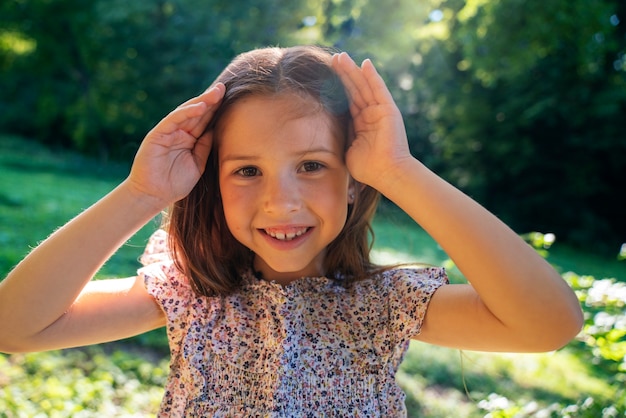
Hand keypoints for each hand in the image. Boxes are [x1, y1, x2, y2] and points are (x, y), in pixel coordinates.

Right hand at [127, 83, 224, 207]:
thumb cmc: (176, 183)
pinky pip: (174, 119)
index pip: (204, 121)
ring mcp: (169, 132)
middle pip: (197, 113)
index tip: (230, 99)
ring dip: (201, 101)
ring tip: (216, 93)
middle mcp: (179, 133)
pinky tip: (200, 106)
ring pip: (186, 112)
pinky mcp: (158, 134)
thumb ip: (205, 146)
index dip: (216, 110)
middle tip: (224, 88)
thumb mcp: (198, 164)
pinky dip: (186, 112)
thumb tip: (217, 129)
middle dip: (211, 100)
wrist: (154, 196)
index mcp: (189, 139)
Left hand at [332, 53, 412, 187]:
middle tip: (332, 59)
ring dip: (352, 71)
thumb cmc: (367, 168)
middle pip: (354, 90)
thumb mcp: (348, 149)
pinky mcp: (388, 109)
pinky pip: (379, 89)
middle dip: (343, 74)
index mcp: (361, 124)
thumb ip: (341, 136)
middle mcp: (371, 115)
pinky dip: (372, 76)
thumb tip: (325, 131)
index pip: (347, 101)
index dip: (337, 88)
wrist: (386, 173)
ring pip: (363, 86)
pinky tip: (365, 63)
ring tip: (341, 56)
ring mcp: (380, 111)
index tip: (326, 76)